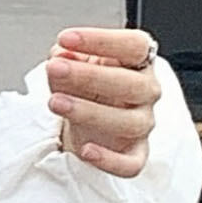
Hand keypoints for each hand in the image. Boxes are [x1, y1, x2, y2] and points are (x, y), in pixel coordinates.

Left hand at [46, 28, 160, 178]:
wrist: (88, 126)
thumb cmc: (88, 91)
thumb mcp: (75, 68)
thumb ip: (68, 59)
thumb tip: (61, 55)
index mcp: (138, 63)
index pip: (134, 45)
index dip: (102, 40)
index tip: (67, 38)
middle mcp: (146, 91)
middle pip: (130, 83)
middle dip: (89, 75)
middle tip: (56, 69)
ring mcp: (143, 124)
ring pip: (128, 122)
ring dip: (88, 111)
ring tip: (55, 102)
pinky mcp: (135, 155)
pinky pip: (130, 164)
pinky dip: (109, 160)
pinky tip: (86, 151)